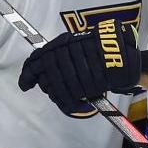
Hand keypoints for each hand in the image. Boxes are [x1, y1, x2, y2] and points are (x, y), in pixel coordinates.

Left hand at [18, 19, 139, 112]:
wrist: (123, 56)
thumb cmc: (100, 51)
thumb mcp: (77, 46)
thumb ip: (60, 55)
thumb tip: (38, 71)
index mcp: (61, 43)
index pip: (37, 60)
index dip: (28, 74)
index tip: (24, 85)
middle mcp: (65, 52)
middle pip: (46, 78)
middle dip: (48, 88)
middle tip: (54, 91)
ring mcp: (74, 67)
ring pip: (57, 89)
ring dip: (61, 97)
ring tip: (70, 98)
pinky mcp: (84, 82)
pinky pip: (70, 98)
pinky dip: (70, 104)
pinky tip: (76, 104)